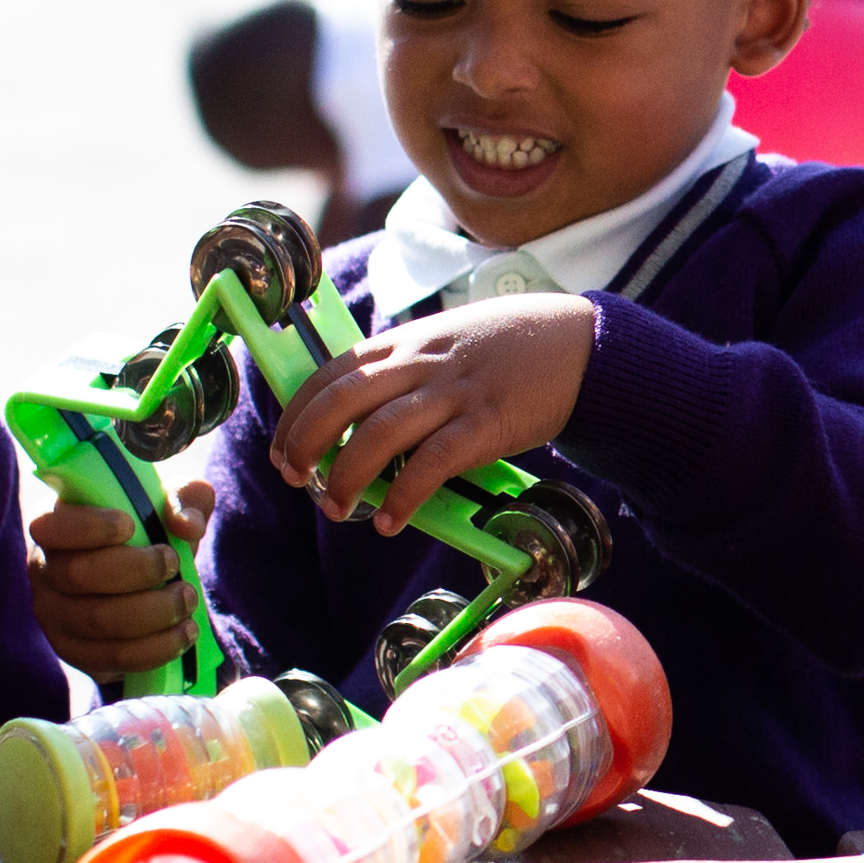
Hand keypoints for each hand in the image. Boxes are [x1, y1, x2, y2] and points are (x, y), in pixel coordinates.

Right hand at [27, 475, 209, 681]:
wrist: (149, 578)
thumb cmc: (152, 527)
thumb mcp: (172, 499)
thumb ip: (184, 498)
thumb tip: (186, 525)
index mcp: (55, 525)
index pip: (51, 526)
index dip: (87, 527)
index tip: (130, 525)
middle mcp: (44, 571)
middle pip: (78, 574)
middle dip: (137, 570)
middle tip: (174, 563)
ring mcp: (54, 616)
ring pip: (98, 621)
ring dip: (153, 612)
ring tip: (187, 599)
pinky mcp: (76, 652)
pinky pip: (112, 658)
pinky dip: (155, 649)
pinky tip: (184, 632)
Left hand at [268, 296, 595, 530]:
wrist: (582, 345)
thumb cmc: (512, 348)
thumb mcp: (449, 342)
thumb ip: (407, 370)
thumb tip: (362, 419)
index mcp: (409, 342)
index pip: (332, 372)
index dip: (297, 413)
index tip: (281, 448)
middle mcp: (424, 362)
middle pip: (343, 399)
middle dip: (306, 441)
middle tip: (294, 477)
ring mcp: (455, 392)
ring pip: (380, 432)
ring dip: (348, 475)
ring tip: (337, 507)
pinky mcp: (487, 423)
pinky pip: (433, 463)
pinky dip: (404, 495)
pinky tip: (390, 520)